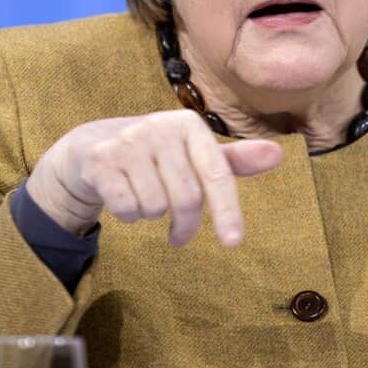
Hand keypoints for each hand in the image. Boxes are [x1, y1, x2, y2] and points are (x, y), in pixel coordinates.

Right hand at [25, 110, 282, 245]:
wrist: (89, 147)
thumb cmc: (154, 154)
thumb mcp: (192, 153)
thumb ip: (232, 160)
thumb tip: (277, 154)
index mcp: (188, 124)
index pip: (216, 174)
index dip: (227, 210)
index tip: (233, 243)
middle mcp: (159, 127)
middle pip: (186, 198)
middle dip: (185, 225)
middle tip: (179, 236)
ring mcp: (127, 141)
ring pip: (155, 206)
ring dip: (152, 215)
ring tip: (144, 198)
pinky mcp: (101, 160)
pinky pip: (127, 208)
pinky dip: (128, 215)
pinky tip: (122, 198)